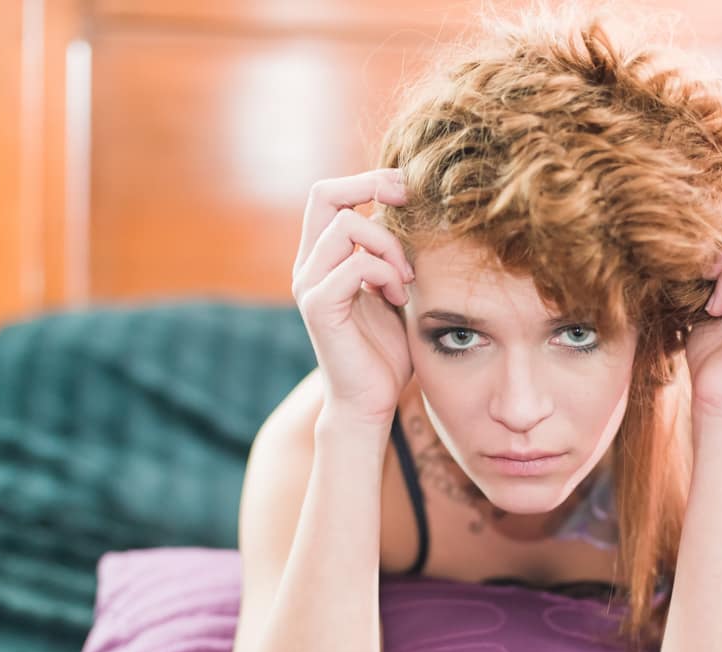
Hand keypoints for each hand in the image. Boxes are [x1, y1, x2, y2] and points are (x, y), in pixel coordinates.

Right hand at [292, 168, 415, 427]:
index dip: (371, 179)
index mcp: (323, 256)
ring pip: (345, 225)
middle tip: (408, 200)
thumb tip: (413, 210)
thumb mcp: (395, 288)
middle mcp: (308, 264)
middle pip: (323, 193)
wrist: (371, 402)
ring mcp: (309, 284)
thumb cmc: (388, 349)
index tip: (410, 190)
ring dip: (388, 243)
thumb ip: (393, 252)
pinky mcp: (318, 307)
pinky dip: (385, 273)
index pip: (332, 193)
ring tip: (406, 276)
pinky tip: (398, 297)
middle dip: (371, 185)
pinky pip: (354, 264)